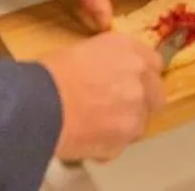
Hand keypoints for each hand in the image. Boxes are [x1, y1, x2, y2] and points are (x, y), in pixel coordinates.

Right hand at [39, 32, 163, 162]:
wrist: (40, 104)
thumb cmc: (50, 74)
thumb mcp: (83, 52)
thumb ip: (108, 62)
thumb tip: (108, 75)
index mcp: (128, 49)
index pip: (153, 63)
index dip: (141, 76)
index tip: (130, 83)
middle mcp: (139, 75)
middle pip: (155, 94)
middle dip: (141, 102)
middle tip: (117, 108)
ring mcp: (137, 107)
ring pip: (140, 122)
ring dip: (123, 125)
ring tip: (96, 127)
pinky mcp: (127, 135)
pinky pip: (122, 144)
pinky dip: (109, 145)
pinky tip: (87, 140)